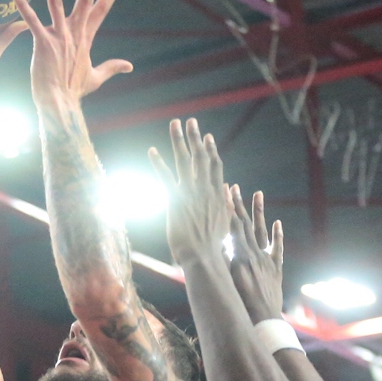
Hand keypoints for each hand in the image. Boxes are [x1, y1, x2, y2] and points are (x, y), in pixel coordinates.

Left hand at [11, 0, 130, 111]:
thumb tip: (129, 65)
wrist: (59, 104)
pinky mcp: (42, 42)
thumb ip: (112, 67)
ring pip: (56, 2)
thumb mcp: (96, 77)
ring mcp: (58, 36)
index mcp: (85, 38)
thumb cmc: (74, 91)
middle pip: (85, 0)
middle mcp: (73, 33)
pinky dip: (22, 4)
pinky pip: (30, 20)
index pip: (100, 10)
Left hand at [148, 117, 231, 266]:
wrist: (205, 258)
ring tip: (175, 124)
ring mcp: (191, 194)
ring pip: (185, 161)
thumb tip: (229, 190)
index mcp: (217, 195)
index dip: (210, 151)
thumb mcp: (225, 223)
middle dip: (195, 138)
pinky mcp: (176, 202)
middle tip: (190, 122)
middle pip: (201, 158)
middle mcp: (205, 190)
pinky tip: (152, 152)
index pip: (214, 167)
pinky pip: (165, 178)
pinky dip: (158, 164)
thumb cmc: (214, 248)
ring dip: (179, 141)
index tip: (207, 137)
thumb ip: (226, 204)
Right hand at [228, 185, 285, 321]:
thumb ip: (222, 262)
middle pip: (245, 224)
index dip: (227, 208)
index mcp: (240, 256)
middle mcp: (254, 253)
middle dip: (238, 204)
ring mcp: (266, 260)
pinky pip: (277, 249)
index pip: (232, 226)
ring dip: (259, 212)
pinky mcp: (275, 269)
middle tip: (234, 187)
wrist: (263, 319)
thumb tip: (214, 244)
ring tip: (258, 193)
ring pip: (261, 231)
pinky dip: (277, 235)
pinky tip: (278, 222)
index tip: (222, 193)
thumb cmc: (240, 305)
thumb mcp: (227, 282)